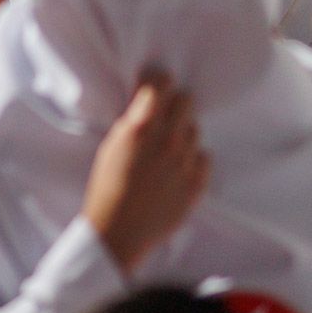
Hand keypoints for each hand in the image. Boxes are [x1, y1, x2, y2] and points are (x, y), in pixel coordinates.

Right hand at [83, 71, 208, 275]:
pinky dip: (193, 159)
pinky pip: (204, 157)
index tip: (155, 84)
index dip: (157, 81)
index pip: (162, 83)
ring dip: (183, 133)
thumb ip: (132, 120)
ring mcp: (186, 162)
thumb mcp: (111, 145)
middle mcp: (168, 140)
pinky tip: (177, 169)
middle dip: (174, 104)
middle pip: (185, 101)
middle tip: (163, 116)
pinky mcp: (197, 183)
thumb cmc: (107, 187)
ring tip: (166, 149)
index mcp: (142, 127)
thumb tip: (147, 100)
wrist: (118, 231)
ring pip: (195, 130)